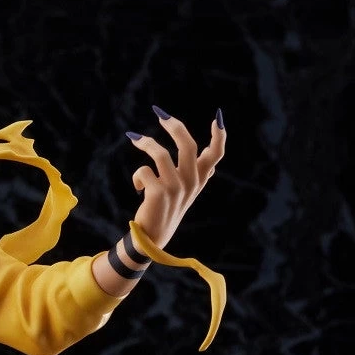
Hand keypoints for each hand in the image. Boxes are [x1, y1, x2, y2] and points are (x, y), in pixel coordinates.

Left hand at [125, 107, 225, 249]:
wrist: (152, 239)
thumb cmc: (167, 212)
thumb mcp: (187, 193)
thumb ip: (199, 175)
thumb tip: (214, 160)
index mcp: (199, 181)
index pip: (215, 156)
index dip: (219, 136)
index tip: (217, 119)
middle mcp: (191, 183)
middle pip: (187, 145)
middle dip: (174, 126)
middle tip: (160, 114)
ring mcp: (175, 188)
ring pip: (161, 154)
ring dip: (146, 143)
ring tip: (136, 139)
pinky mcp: (158, 194)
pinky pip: (144, 171)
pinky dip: (137, 176)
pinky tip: (138, 187)